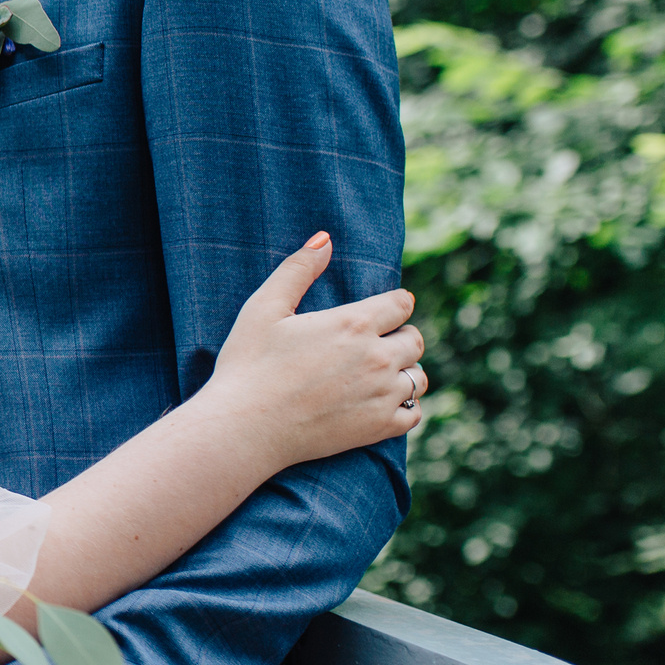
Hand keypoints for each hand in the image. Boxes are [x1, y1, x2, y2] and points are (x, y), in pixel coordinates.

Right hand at [196, 232, 427, 474]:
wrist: (244, 426)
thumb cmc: (248, 364)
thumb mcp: (263, 308)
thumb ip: (297, 270)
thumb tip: (324, 238)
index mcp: (353, 323)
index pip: (401, 304)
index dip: (394, 304)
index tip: (382, 311)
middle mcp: (377, 357)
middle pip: (415, 340)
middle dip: (399, 337)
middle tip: (374, 344)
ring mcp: (382, 394)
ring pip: (420, 377)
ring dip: (404, 372)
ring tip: (378, 375)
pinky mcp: (380, 427)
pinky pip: (415, 413)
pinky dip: (405, 407)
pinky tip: (380, 403)